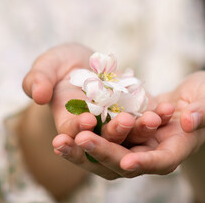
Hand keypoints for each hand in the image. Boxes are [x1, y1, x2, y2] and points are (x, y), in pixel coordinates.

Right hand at [22, 43, 171, 143]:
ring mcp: (117, 126)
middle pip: (104, 140)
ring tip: (152, 119)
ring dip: (141, 129)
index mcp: (69, 124)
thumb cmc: (62, 65)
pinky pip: (148, 120)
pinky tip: (167, 109)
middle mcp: (95, 131)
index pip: (72, 132)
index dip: (76, 128)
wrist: (87, 63)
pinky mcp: (136, 116)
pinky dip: (157, 115)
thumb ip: (38, 78)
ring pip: (130, 136)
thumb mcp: (48, 65)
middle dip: (113, 132)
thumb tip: (37, 94)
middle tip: (124, 121)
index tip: (84, 120)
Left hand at [52, 71, 204, 178]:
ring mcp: (137, 144)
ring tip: (59, 141)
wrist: (193, 99)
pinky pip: (103, 137)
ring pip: (108, 154)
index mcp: (178, 148)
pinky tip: (64, 130)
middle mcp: (154, 152)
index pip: (161, 161)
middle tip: (79, 139)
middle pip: (127, 163)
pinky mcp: (125, 133)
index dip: (145, 163)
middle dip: (103, 153)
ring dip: (84, 150)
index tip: (127, 162)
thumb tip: (189, 121)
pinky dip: (85, 134)